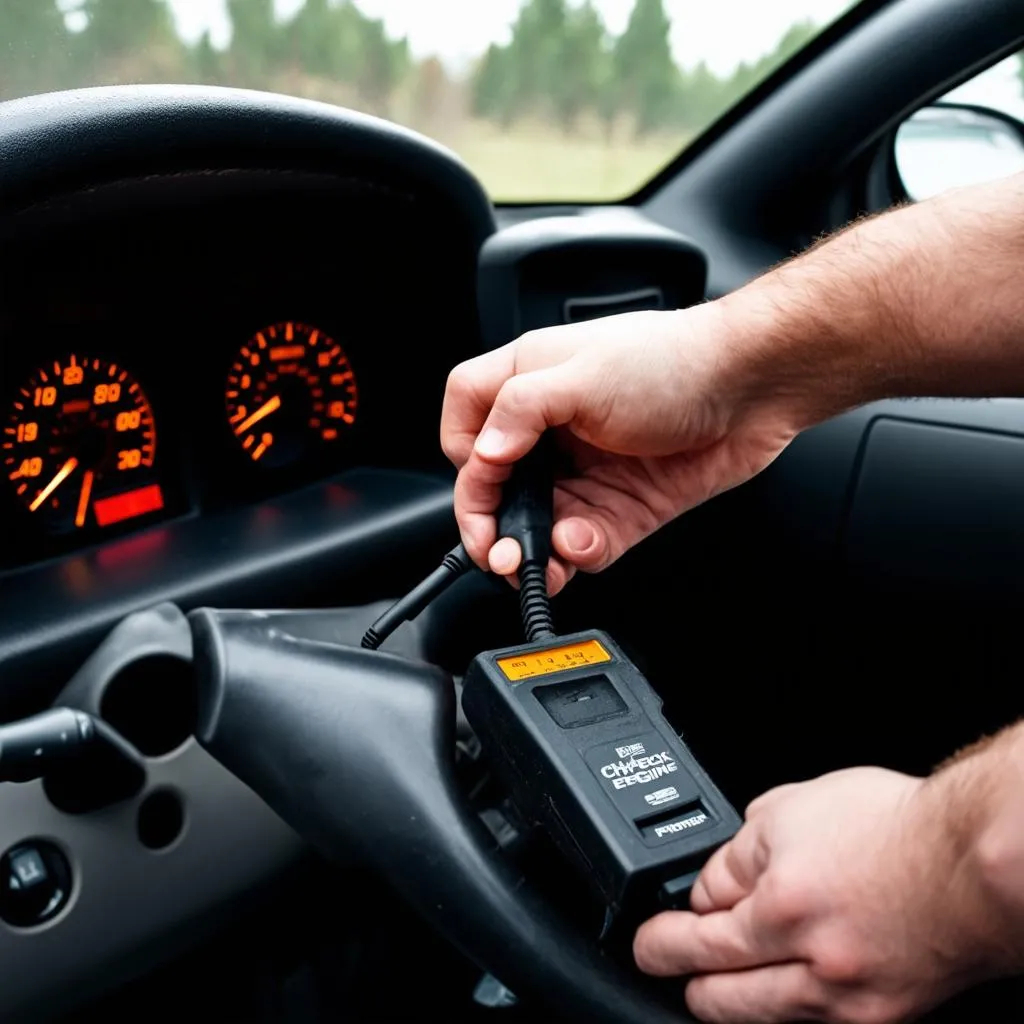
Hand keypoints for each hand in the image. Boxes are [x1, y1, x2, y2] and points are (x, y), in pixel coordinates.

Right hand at [440, 303, 799, 591]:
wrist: (753, 388)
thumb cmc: (676, 361)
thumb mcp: (584, 374)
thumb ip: (520, 411)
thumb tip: (482, 455)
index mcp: (530, 383)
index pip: (468, 423)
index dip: (465, 457)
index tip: (481, 482)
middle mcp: (552, 431)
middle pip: (495, 487)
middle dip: (490, 523)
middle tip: (497, 549)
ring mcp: (585, 473)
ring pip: (537, 526)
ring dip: (531, 551)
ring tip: (536, 562)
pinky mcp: (620, 509)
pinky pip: (584, 545)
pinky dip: (578, 554)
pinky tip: (582, 547)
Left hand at [633, 767, 1020, 1023]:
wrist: (973, 865)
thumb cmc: (896, 827)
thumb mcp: (796, 805)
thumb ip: (746, 846)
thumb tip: (718, 875)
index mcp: (782, 900)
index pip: (700, 915)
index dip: (672, 912)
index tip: (659, 918)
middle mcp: (808, 957)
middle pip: (711, 980)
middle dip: (671, 964)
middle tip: (653, 955)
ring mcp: (841, 996)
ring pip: (753, 1013)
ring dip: (716, 996)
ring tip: (698, 983)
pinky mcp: (873, 1017)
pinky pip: (804, 1021)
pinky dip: (776, 1007)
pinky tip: (765, 991)